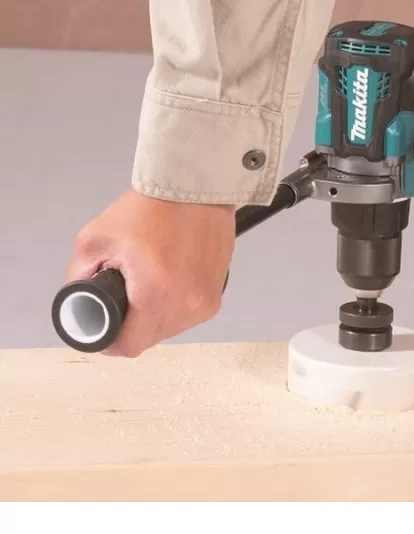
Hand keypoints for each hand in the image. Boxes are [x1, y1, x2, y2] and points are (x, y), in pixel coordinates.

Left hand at [65, 189, 235, 356]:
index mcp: (157, 295)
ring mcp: (206, 299)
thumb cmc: (152, 207)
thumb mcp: (95, 239)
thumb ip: (78, 277)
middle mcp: (187, 304)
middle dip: (132, 322)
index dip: (110, 342)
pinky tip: (167, 277)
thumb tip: (77, 304)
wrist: (194, 187)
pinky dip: (174, 302)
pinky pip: (189, 312)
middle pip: (150, 338)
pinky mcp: (217, 291)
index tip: (103, 328)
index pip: (130, 346)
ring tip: (148, 280)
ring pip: (170, 328)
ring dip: (155, 314)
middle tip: (123, 292)